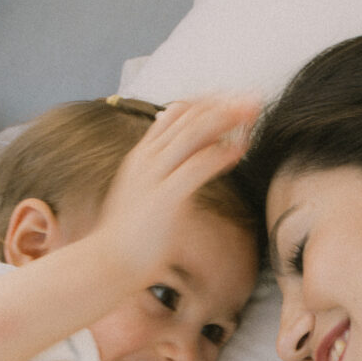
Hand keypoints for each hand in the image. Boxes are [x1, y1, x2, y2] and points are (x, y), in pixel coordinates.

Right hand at [91, 94, 260, 285]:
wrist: (108, 262)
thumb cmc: (130, 236)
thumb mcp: (142, 195)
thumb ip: (159, 175)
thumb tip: (178, 164)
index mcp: (142, 156)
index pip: (176, 114)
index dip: (207, 103)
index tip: (233, 101)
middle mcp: (147, 159)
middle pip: (188, 117)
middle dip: (223, 104)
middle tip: (253, 98)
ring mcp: (154, 176)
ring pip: (193, 133)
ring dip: (226, 119)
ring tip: (252, 113)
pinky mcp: (164, 197)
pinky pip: (196, 167)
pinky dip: (221, 154)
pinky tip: (241, 149)